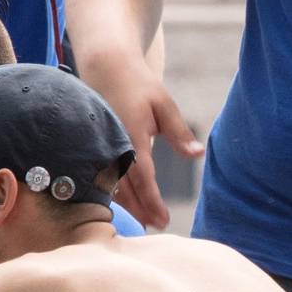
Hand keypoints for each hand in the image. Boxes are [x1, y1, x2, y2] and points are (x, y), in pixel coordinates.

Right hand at [90, 64, 202, 230]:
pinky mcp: (94, 145)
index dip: (152, 201)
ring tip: (145, 220)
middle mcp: (112, 144)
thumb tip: (197, 154)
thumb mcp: (164, 104)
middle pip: (125, 187)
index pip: (142, 176)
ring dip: (128, 204)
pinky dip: (115, 191)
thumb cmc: (138, 84)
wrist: (105, 66)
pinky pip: (102, 175)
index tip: (164, 220)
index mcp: (131, 135)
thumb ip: (179, 132)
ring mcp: (100, 145)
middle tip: (158, 226)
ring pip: (111, 184)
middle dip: (141, 209)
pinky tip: (127, 202)